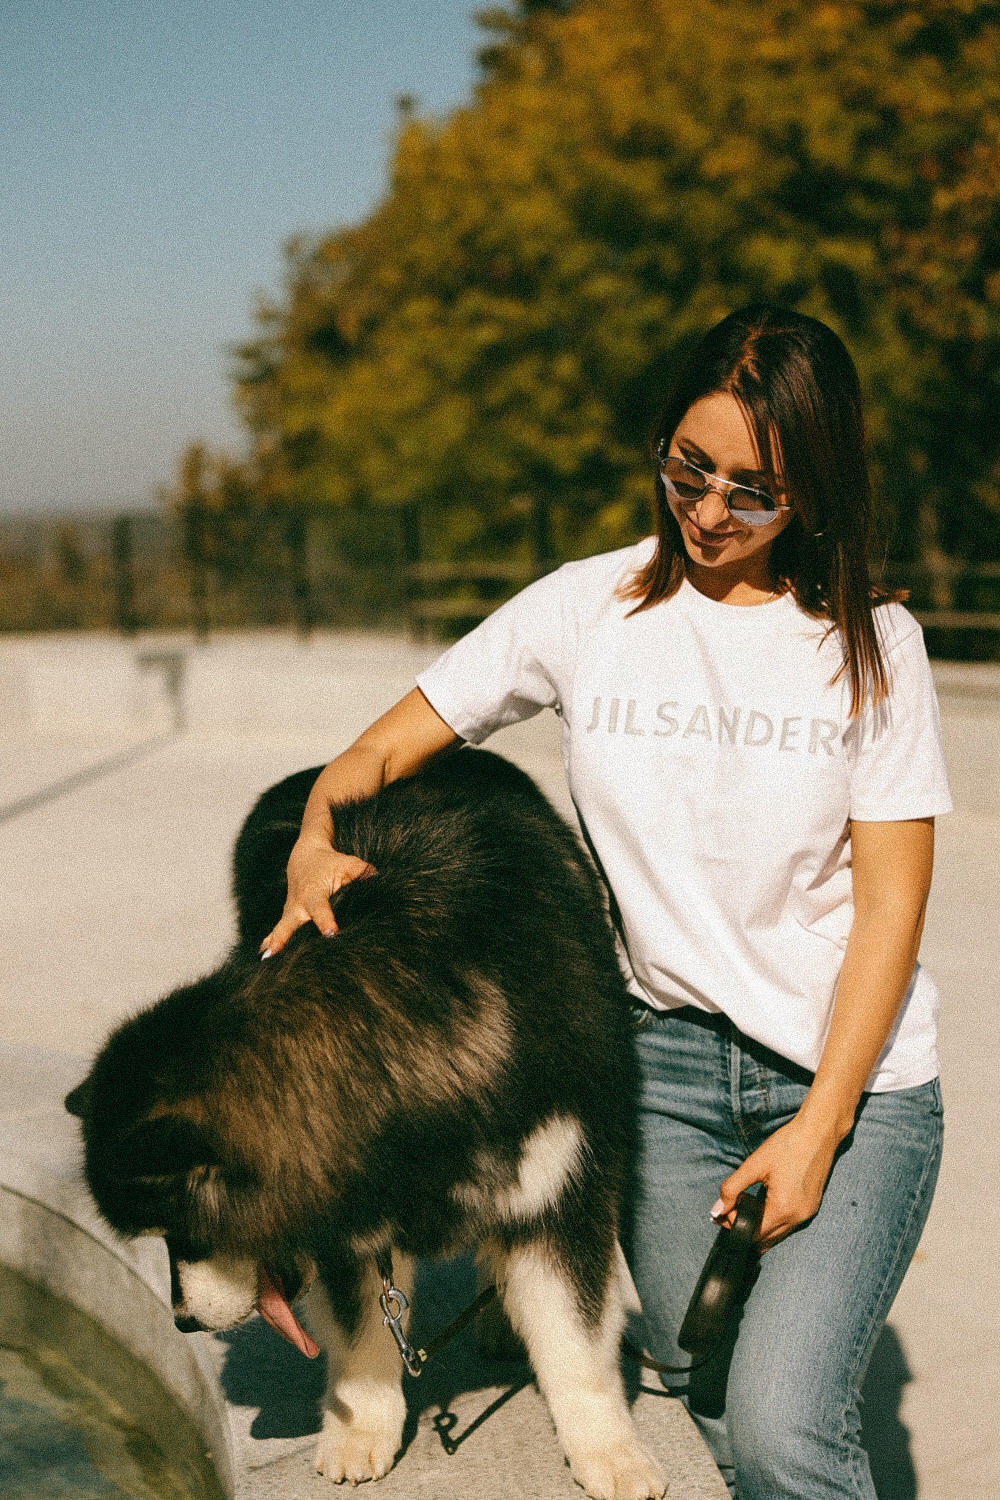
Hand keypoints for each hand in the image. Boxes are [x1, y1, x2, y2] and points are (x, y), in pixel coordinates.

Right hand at [260, 835, 374, 956]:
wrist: (305, 856)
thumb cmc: (329, 862)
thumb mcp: (347, 863)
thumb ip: (363, 873)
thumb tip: (380, 880)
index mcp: (314, 893)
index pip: (320, 909)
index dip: (325, 921)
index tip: (331, 934)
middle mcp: (298, 904)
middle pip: (289, 923)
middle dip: (282, 938)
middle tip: (274, 953)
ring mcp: (290, 911)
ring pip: (281, 929)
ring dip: (274, 944)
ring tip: (266, 961)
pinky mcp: (288, 917)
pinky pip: (278, 931)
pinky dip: (272, 942)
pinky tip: (264, 958)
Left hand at [711, 1117, 841, 1252]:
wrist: (818, 1132)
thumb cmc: (787, 1145)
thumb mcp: (754, 1165)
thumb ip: (732, 1189)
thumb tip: (716, 1210)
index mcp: (783, 1209)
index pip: (754, 1235)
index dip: (735, 1226)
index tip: (724, 1211)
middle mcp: (798, 1217)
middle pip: (767, 1239)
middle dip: (746, 1227)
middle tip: (732, 1207)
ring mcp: (808, 1213)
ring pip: (779, 1233)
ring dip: (761, 1225)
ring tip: (748, 1201)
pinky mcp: (812, 1206)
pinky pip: (790, 1223)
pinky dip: (775, 1219)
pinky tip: (766, 1200)